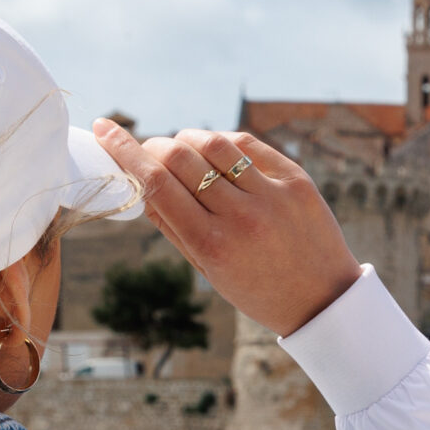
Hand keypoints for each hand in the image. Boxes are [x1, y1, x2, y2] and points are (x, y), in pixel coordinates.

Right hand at [92, 121, 361, 336]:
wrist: (324, 299)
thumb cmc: (258, 290)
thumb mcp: (209, 270)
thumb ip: (173, 227)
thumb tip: (140, 184)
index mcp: (211, 245)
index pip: (155, 184)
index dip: (125, 151)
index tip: (106, 129)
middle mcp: (241, 217)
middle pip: (180, 157)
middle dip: (155, 145)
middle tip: (149, 149)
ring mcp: (271, 195)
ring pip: (213, 143)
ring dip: (187, 139)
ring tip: (181, 149)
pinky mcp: (296, 180)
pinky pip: (248, 144)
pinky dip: (222, 141)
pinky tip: (215, 151)